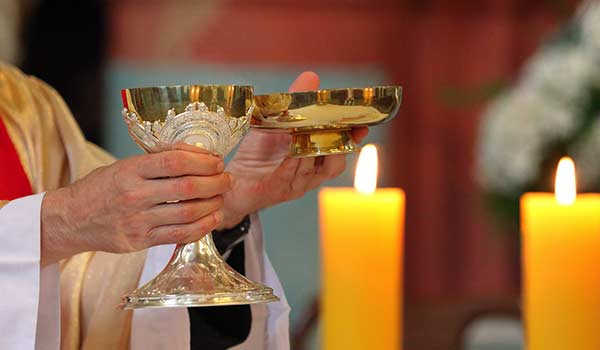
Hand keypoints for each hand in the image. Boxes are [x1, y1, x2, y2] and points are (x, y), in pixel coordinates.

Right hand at [40, 146, 230, 264]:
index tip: (218, 161)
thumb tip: (198, 154)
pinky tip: (213, 218)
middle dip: (216, 183)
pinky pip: (179, 235)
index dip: (203, 161)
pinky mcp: (140, 241)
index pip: (175, 161)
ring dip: (213, 205)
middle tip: (227, 179)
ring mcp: (138, 220)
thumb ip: (157, 161)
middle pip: (187, 188)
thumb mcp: (124, 165)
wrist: (71, 220)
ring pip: (188, 213)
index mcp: (131, 170)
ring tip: (222, 197)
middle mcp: (135, 195)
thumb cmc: (102, 188)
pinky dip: (202, 227)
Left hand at [220, 72, 367, 228]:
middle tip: (334, 125)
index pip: (342, 151)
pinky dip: (291, 162)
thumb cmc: (256, 155)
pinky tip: (291, 149)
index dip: (352, 139)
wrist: (230, 182)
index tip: (361, 125)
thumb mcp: (275, 124)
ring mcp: (294, 185)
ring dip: (311, 149)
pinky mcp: (275, 190)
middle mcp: (309, 176)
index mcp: (314, 161)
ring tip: (308, 131)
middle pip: (334, 164)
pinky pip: (288, 176)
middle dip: (337, 145)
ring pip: (312, 169)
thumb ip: (294, 103)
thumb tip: (311, 77)